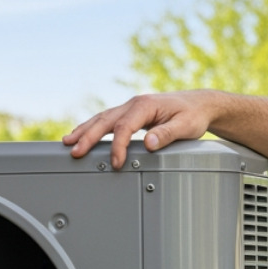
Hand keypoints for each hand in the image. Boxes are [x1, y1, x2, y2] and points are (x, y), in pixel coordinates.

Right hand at [63, 91, 219, 167]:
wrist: (199, 105)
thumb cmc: (193, 116)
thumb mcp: (185, 127)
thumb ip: (166, 134)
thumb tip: (148, 143)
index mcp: (145, 106)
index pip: (124, 127)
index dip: (118, 146)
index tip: (116, 163)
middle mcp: (134, 104)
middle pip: (105, 120)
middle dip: (88, 137)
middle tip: (75, 151)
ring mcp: (130, 108)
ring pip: (102, 119)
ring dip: (85, 130)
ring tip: (68, 142)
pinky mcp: (131, 114)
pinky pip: (108, 120)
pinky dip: (93, 128)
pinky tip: (83, 135)